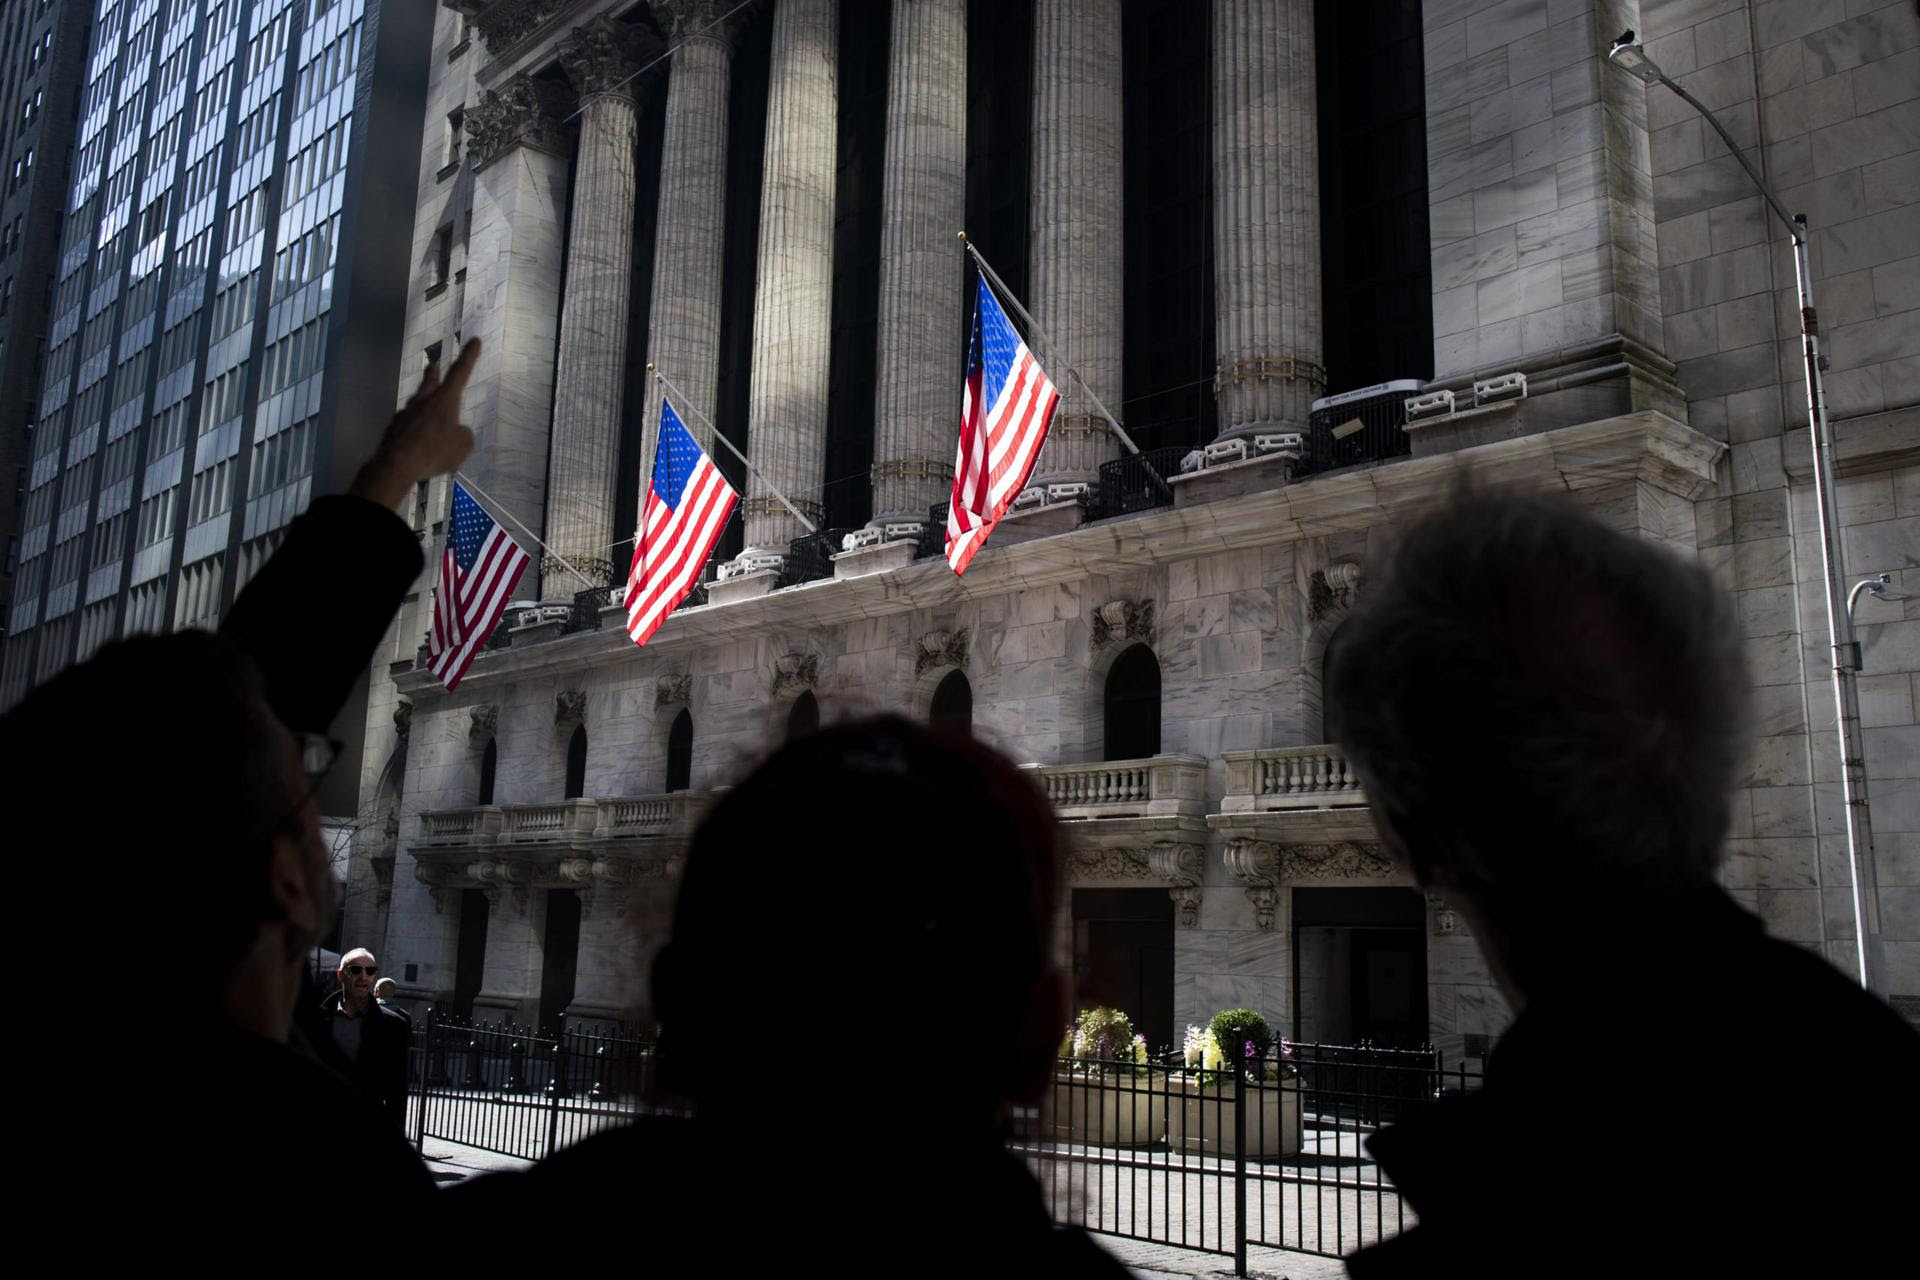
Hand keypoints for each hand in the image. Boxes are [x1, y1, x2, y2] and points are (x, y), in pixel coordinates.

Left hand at [349, 338, 480, 509]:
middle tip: (435, 364)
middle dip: (435, 372)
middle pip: (430, 381)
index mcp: (444, 400)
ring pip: (419, 407)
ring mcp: (406, 414)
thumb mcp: (463, 446)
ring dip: (426, 411)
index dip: (469, 357)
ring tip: (433, 426)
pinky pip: (411, 430)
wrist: (396, 465)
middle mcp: (423, 401)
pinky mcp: (394, 429)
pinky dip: (417, 435)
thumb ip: (464, 435)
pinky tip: (420, 448)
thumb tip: (457, 432)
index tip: (475, 340)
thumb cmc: (435, 451)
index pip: (460, 373)